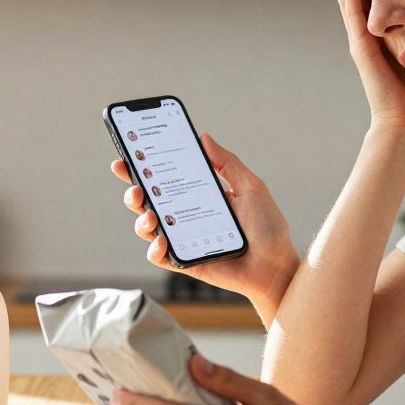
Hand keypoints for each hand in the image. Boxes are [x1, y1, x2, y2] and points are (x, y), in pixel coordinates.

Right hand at [111, 133, 297, 304]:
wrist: (275, 267)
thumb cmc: (267, 228)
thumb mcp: (251, 188)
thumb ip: (228, 164)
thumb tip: (204, 138)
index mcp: (200, 194)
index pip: (166, 177)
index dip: (144, 167)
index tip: (128, 155)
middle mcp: (186, 215)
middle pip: (149, 200)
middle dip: (134, 191)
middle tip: (136, 187)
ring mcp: (183, 238)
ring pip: (148, 227)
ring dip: (141, 219)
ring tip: (151, 216)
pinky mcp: (184, 261)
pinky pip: (159, 255)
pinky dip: (155, 248)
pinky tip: (163, 241)